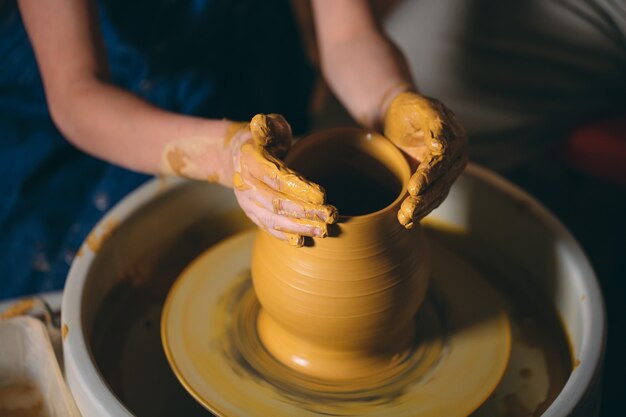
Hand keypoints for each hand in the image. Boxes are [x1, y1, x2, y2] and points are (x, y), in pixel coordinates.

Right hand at [230, 114, 337, 246]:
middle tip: (331, 215)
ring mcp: (246, 201)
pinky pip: (267, 228)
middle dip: (305, 212)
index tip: (323, 195)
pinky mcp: (251, 213)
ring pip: (272, 219)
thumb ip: (268, 125)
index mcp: (250, 160)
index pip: (276, 177)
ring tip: (323, 230)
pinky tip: (303, 241)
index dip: (299, 188)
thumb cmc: (263, 138)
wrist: (237, 156)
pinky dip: (284, 236)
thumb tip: (260, 122)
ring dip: (299, 227)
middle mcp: (245, 183)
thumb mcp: (266, 125)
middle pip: (276, 202)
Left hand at [384, 91, 467, 228]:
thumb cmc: (409, 108)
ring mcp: (445, 173)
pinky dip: (419, 211)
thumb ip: (434, 123)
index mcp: (455, 139)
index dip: (429, 175)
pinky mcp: (432, 182)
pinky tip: (407, 222)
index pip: (443, 161)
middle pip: (441, 182)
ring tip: (405, 219)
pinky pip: (430, 199)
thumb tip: (442, 146)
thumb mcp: (421, 107)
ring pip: (436, 195)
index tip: (414, 187)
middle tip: (408, 210)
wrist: (397, 116)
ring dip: (421, 209)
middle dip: (425, 198)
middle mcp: (454, 159)